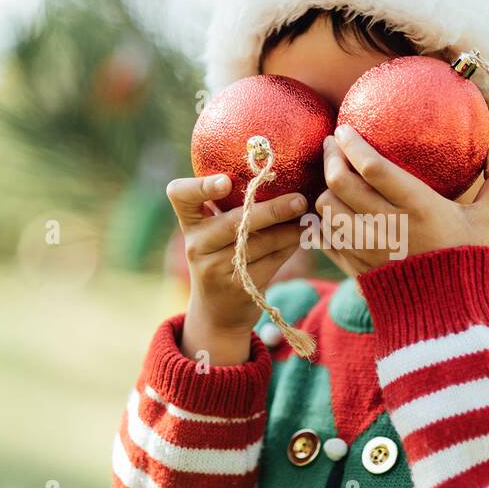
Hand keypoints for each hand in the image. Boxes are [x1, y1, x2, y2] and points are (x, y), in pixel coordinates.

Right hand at [166, 174, 306, 363]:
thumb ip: (231, 206)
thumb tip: (284, 176)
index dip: (201, 186)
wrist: (218, 312)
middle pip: (236, 221)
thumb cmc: (221, 255)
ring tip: (308, 217)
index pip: (180, 195)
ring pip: (261, 242)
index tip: (226, 182)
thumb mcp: (214, 232)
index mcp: (190, 221)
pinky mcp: (239, 287)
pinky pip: (272, 260)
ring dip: (290, 229)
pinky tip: (303, 236)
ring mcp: (215, 268)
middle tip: (299, 199)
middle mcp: (197, 244)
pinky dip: (290, 245)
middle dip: (272, 210)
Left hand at [316, 125, 488, 275]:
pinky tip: (329, 209)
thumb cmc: (466, 261)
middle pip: (341, 183)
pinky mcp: (355, 267)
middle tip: (332, 143)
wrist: (446, 316)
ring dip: (325, 189)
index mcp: (419, 208)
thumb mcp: (485, 222)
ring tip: (331, 176)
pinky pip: (327, 237)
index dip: (353, 145)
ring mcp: (367, 249)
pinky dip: (324, 220)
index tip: (345, 128)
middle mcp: (388, 227)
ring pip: (327, 209)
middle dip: (331, 157)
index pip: (374, 168)